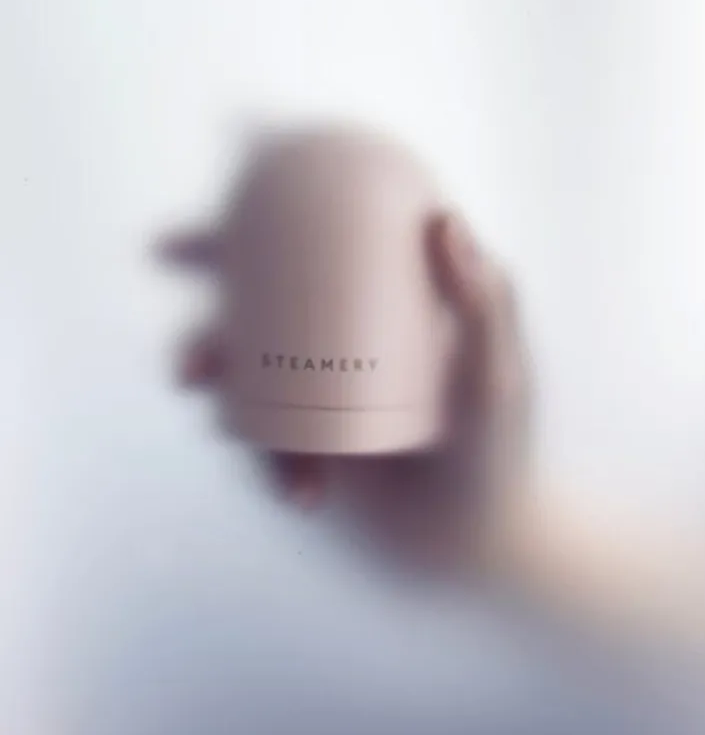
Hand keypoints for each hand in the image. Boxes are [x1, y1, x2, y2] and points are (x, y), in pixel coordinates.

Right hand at [156, 211, 529, 578]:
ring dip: (209, 368)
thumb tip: (442, 216)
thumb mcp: (497, 378)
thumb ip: (486, 305)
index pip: (318, 246)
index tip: (224, 184)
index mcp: (382, 308)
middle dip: (204, 291)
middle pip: (258, 300)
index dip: (263, 214)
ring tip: (204, 393)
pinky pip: (259, 442)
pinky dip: (268, 464)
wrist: (478, 550)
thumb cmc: (499, 457)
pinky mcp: (301, 447)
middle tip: (176, 295)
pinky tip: (299, 489)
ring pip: (241, 367)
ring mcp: (316, 396)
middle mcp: (341, 344)